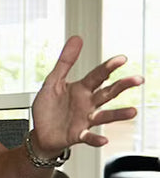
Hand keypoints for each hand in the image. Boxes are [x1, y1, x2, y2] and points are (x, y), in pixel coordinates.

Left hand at [31, 36, 142, 155]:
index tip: (122, 58)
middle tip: (138, 79)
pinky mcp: (77, 135)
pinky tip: (104, 139)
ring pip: (104, 116)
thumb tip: (77, 38)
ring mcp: (84, 120)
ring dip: (118, 114)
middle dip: (122, 86)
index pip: (98, 76)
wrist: (40, 133)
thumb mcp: (53, 81)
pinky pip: (89, 137)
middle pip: (108, 93)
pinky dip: (96, 139)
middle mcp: (87, 104)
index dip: (108, 67)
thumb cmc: (48, 107)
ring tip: (132, 111)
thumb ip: (65, 61)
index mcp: (81, 89)